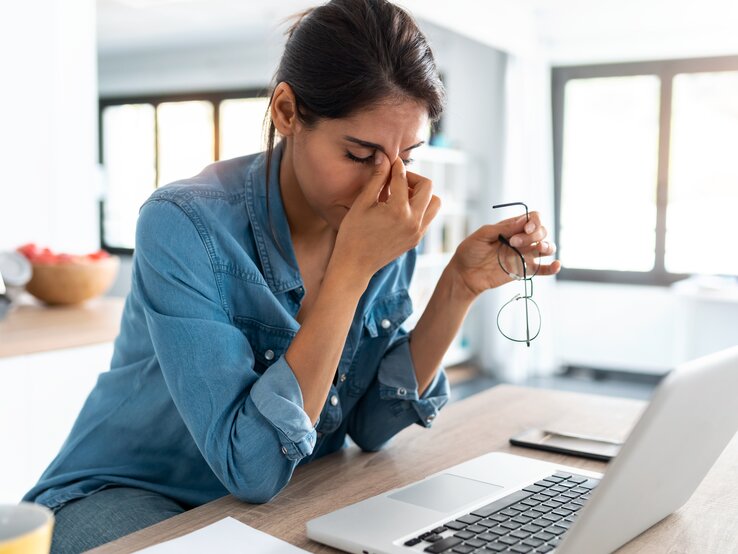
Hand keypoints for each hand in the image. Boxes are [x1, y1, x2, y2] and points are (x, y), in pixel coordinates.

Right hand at [330, 154, 440, 279]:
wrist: (354, 265)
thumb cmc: (352, 234)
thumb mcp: (362, 203)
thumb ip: (377, 179)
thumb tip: (384, 157)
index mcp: (398, 210)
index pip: (403, 178)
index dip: (395, 166)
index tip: (390, 160)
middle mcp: (413, 221)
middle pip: (427, 187)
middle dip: (412, 178)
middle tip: (396, 179)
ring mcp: (417, 232)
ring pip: (434, 203)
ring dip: (422, 194)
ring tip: (402, 195)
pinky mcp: (417, 239)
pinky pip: (428, 217)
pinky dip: (420, 207)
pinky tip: (401, 208)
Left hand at [449, 211, 560, 297]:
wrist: (464, 274)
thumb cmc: (470, 252)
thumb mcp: (482, 235)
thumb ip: (503, 228)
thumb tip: (523, 221)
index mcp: (512, 227)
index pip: (533, 218)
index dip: (534, 221)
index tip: (525, 228)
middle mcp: (521, 239)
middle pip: (541, 231)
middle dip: (533, 234)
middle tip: (514, 243)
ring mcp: (524, 255)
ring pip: (546, 247)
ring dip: (547, 246)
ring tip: (538, 248)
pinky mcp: (524, 270)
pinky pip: (543, 269)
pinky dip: (552, 267)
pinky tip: (556, 265)